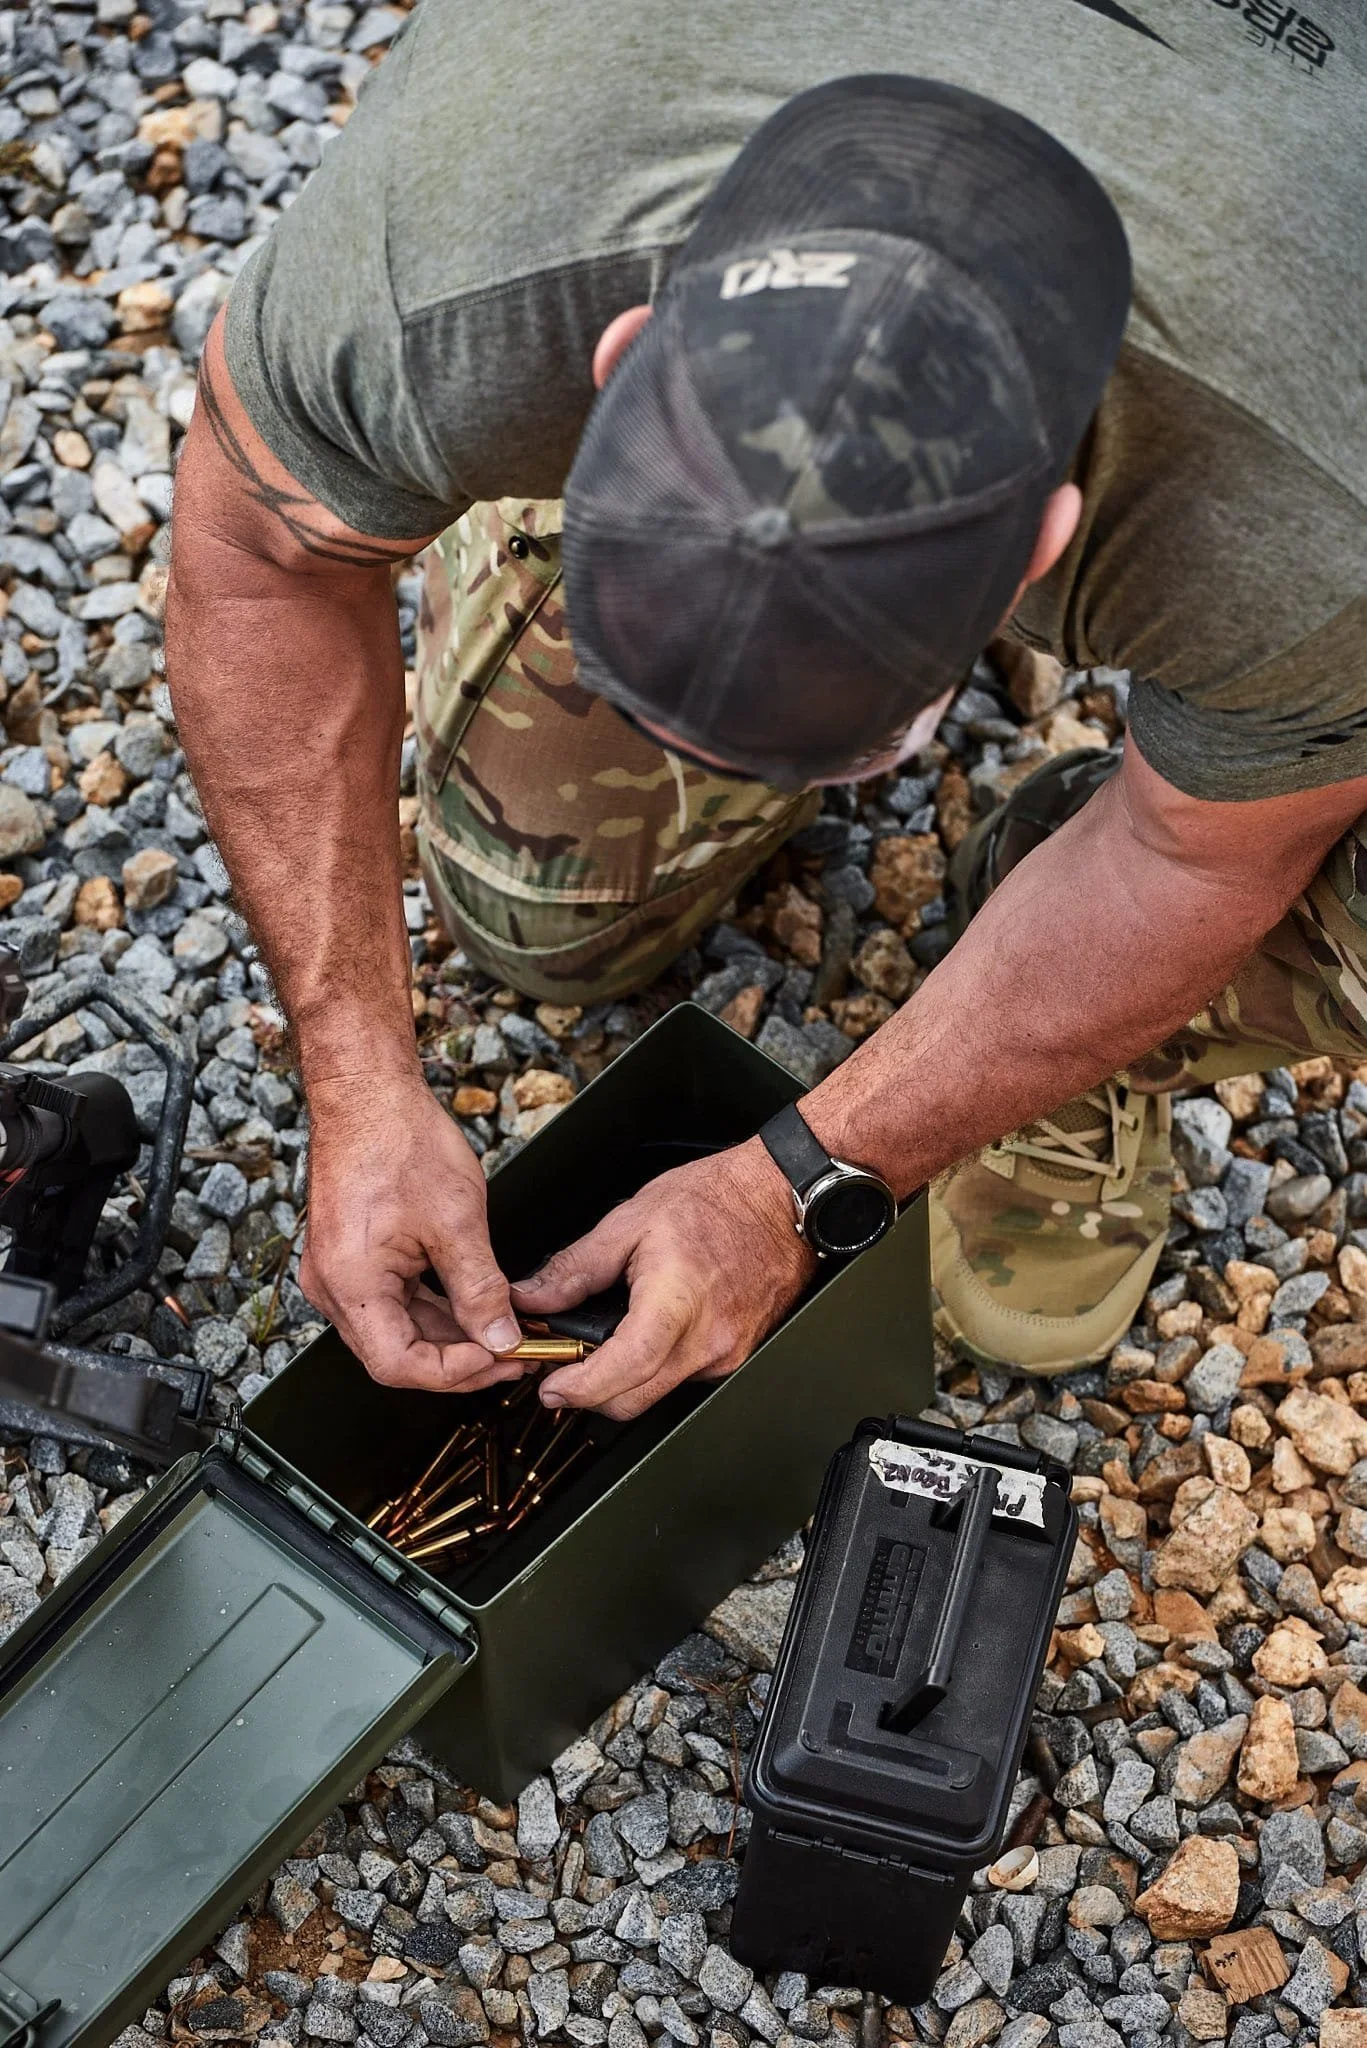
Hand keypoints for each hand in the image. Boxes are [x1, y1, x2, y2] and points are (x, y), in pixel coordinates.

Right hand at [300, 1072, 524, 1390]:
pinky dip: (435, 1310)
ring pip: (398, 1330)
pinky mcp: (352, 1260)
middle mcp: (334, 1286)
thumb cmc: (398, 1139)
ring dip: (450, 1337)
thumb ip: (480, 1289)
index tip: (500, 1359)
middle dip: (459, 1360)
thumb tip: (500, 1336)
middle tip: (513, 1351)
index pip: (399, 1364)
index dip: (454, 1373)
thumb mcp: (457, 1220)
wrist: (368, 1093)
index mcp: (351, 1282)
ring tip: (503, 1331)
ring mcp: (340, 1274)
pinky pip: (394, 1303)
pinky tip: (474, 1306)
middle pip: (396, 1354)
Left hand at [511, 1137, 815, 1419]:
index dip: (582, 1388)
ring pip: (658, 1395)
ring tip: (602, 1346)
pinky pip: (682, 1379)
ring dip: (622, 1383)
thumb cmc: (715, 1201)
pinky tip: (643, 1336)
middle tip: (561, 1371)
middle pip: (635, 1400)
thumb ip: (575, 1267)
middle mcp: (709, 1340)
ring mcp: (727, 1354)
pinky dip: (653, 1369)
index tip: (552, 1388)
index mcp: (678, 1301)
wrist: (777, 1199)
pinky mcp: (735, 1356)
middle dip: (590, 1395)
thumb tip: (533, 1298)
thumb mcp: (631, 1220)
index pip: (625, 1368)